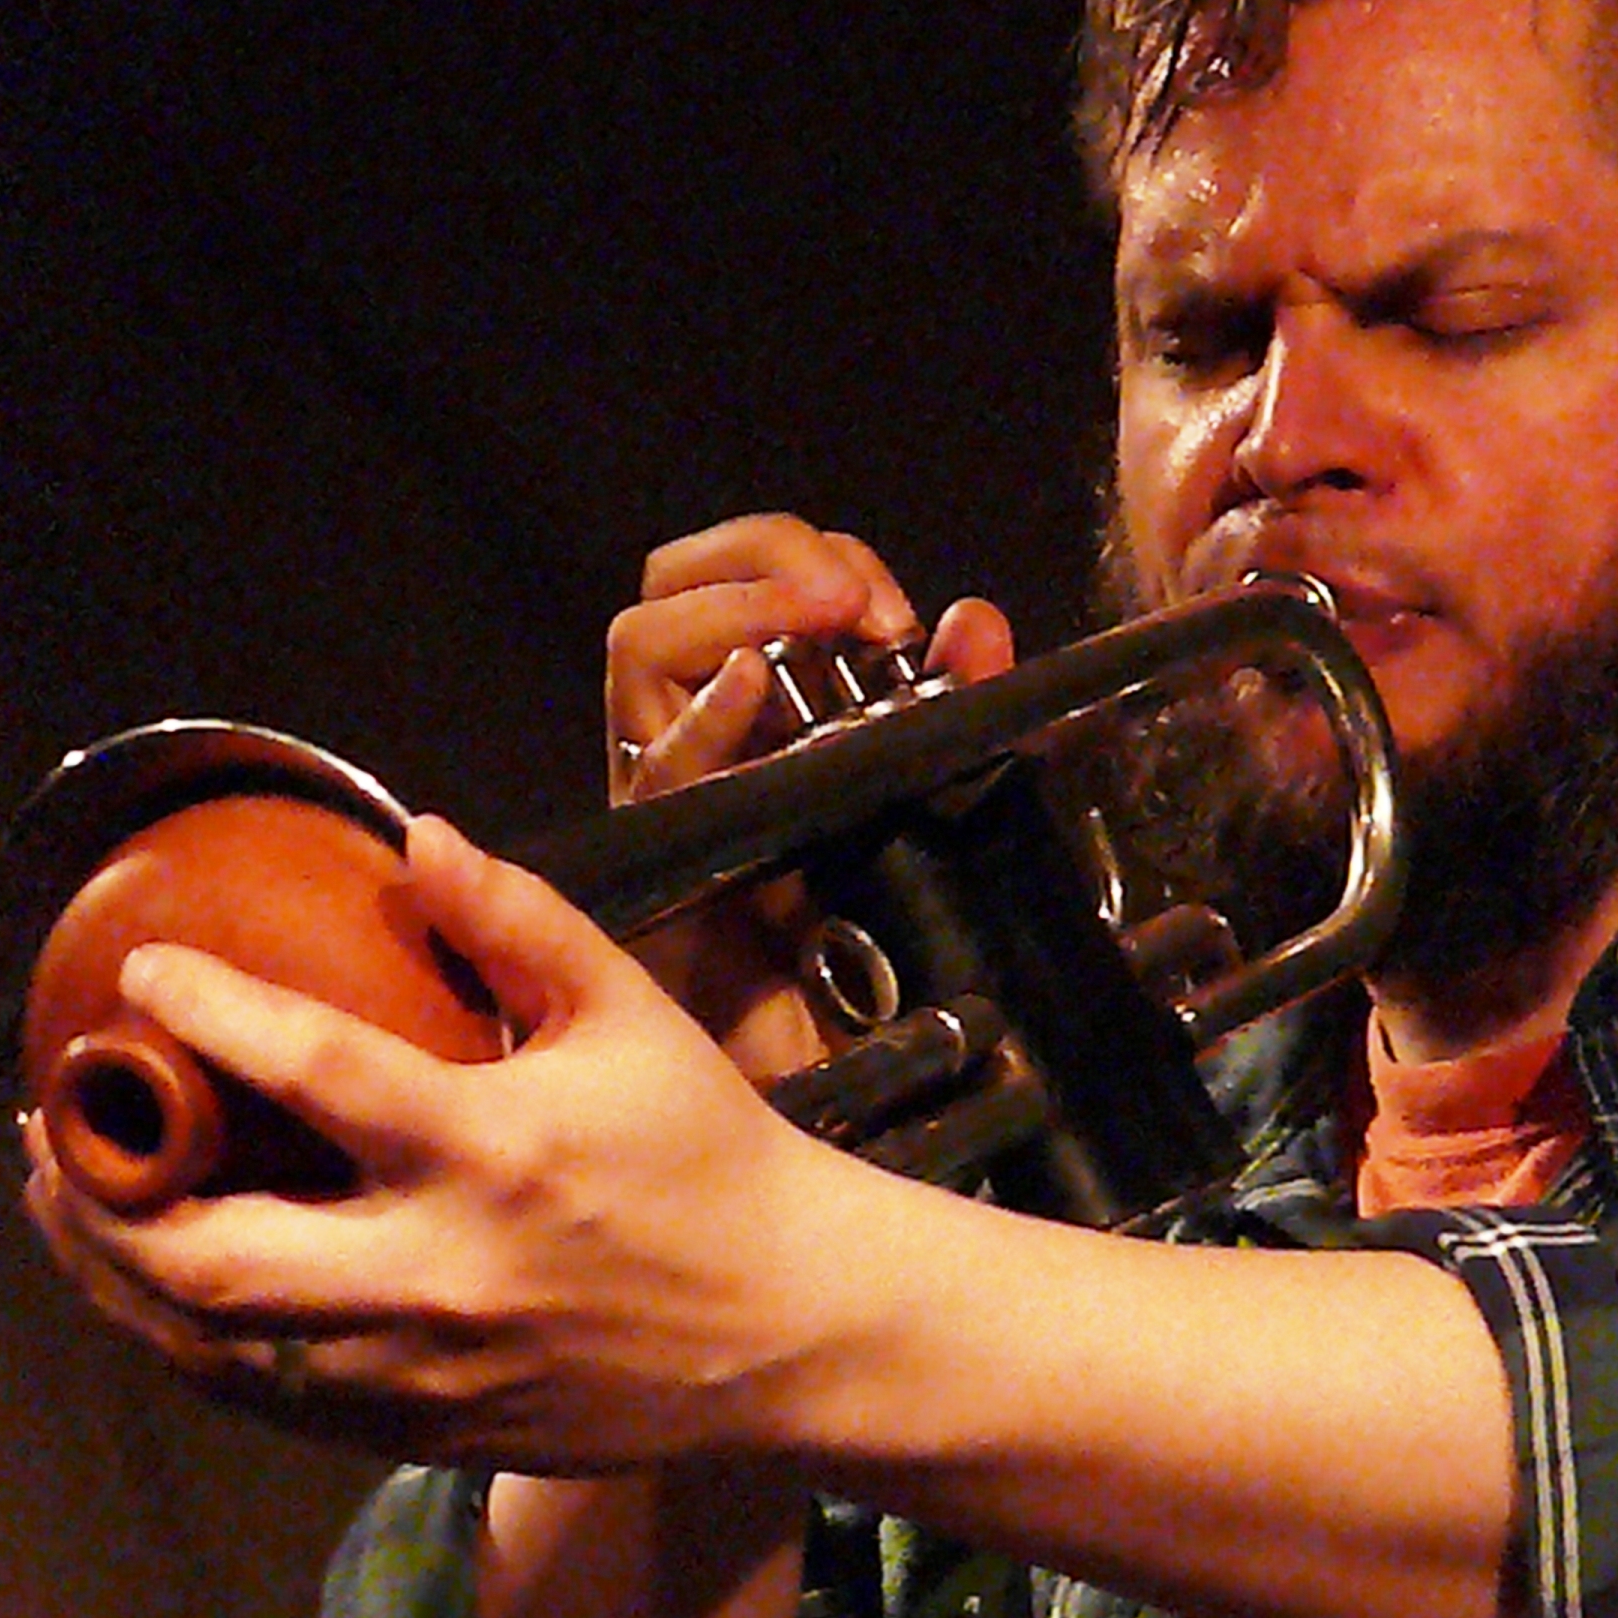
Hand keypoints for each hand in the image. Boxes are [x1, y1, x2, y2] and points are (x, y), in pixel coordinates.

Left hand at [25, 814, 873, 1471]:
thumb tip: (414, 837)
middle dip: (101, 1197)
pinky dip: (187, 1344)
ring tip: (64, 1207)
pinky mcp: (421, 1434)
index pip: (313, 1071)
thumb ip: (520, 921)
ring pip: (215, 1347)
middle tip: (51, 1128)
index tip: (141, 978)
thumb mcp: (630, 1012)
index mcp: (492, 1150)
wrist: (789, 1326)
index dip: (209, 1016)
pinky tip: (156, 1291)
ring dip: (114, 1279)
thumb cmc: (708, 1152)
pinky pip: (267, 1400)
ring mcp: (422, 1372)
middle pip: (213, 1258)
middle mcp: (439, 1274)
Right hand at [605, 513, 1013, 1074]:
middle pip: (671, 586)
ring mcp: (666, 785)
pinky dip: (705, 717)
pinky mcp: (656, 852)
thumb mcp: (927, 800)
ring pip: (642, 643)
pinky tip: (750, 687)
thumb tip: (975, 618)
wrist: (833, 1062)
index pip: (739, 577)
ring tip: (820, 623)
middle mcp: (694, 729)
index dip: (805, 557)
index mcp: (757, 704)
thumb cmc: (865, 941)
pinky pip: (659, 767)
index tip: (895, 608)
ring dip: (735, 607)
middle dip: (760, 556)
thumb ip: (952, 706)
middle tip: (848, 600)